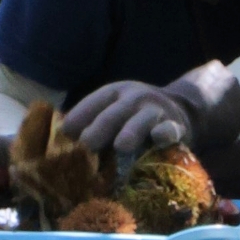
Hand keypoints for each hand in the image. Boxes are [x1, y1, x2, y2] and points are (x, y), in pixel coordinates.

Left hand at [62, 81, 190, 158]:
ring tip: (121, 146)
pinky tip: (159, 138)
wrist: (180, 109)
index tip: (64, 133)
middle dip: (99, 128)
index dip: (79, 117)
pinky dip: (165, 133)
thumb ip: (93, 121)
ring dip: (131, 131)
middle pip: (113, 113)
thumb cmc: (135, 116)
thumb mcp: (114, 110)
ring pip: (141, 120)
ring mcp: (155, 110)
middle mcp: (133, 98)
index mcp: (114, 93)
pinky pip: (169, 129)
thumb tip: (59, 140)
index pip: (93, 103)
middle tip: (87, 146)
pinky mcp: (175, 125)